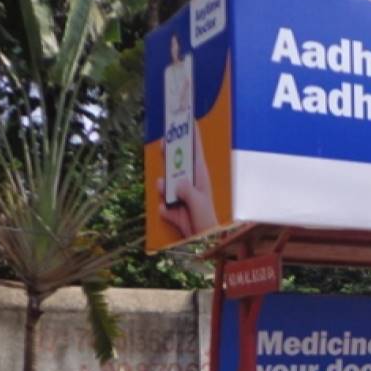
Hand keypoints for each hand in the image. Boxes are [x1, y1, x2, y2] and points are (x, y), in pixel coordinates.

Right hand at [158, 124, 215, 239]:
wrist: (204, 247)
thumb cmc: (208, 224)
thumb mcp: (199, 205)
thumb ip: (188, 192)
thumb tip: (176, 183)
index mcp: (201, 181)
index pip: (196, 156)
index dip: (193, 140)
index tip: (189, 122)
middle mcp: (191, 187)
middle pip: (177, 167)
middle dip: (169, 158)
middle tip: (163, 144)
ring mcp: (181, 200)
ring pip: (166, 186)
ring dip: (163, 188)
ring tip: (163, 188)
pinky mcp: (174, 213)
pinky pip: (164, 208)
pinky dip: (165, 212)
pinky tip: (169, 214)